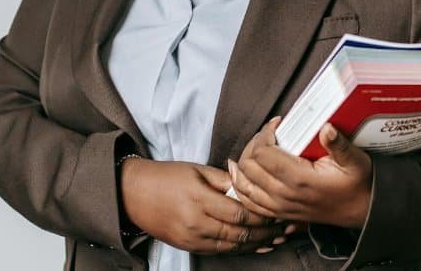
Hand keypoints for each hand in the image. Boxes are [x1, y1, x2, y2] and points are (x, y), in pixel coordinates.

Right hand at [119, 158, 291, 253]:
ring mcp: (192, 238)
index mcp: (200, 199)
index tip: (280, 210)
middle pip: (240, 233)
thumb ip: (225, 180)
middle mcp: (196, 223)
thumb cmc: (167, 177)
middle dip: (266, 232)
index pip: (240, 213)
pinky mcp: (188, 246)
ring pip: (232, 246)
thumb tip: (251, 184)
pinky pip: (220, 251)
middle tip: (287, 227)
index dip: (263, 215)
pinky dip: (240, 249)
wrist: (133, 194)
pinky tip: (256, 246)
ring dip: (257, 244)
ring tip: (277, 238)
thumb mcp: (197, 170)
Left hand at [230, 118, 372, 228]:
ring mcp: (279, 206)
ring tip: (254, 148)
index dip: (265, 133)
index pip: (263, 153)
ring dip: (243, 164)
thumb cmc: (357, 185)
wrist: (360, 211)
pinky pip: (248, 202)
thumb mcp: (355, 161)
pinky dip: (241, 186)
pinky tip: (242, 173)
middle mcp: (285, 195)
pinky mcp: (278, 213)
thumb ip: (338, 144)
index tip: (276, 124)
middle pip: (248, 166)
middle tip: (267, 134)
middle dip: (253, 145)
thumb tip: (326, 128)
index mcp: (300, 180)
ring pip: (243, 185)